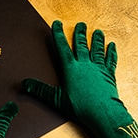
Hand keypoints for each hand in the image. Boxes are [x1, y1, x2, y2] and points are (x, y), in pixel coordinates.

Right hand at [23, 20, 129, 136]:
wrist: (103, 114)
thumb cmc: (80, 107)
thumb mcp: (56, 99)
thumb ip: (40, 89)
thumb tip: (25, 83)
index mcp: (71, 68)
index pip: (62, 47)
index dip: (58, 34)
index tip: (57, 24)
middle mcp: (85, 65)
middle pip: (81, 45)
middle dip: (80, 33)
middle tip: (81, 24)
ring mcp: (98, 68)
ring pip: (97, 49)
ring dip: (97, 40)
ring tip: (97, 31)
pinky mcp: (109, 75)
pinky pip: (110, 60)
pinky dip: (111, 52)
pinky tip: (112, 46)